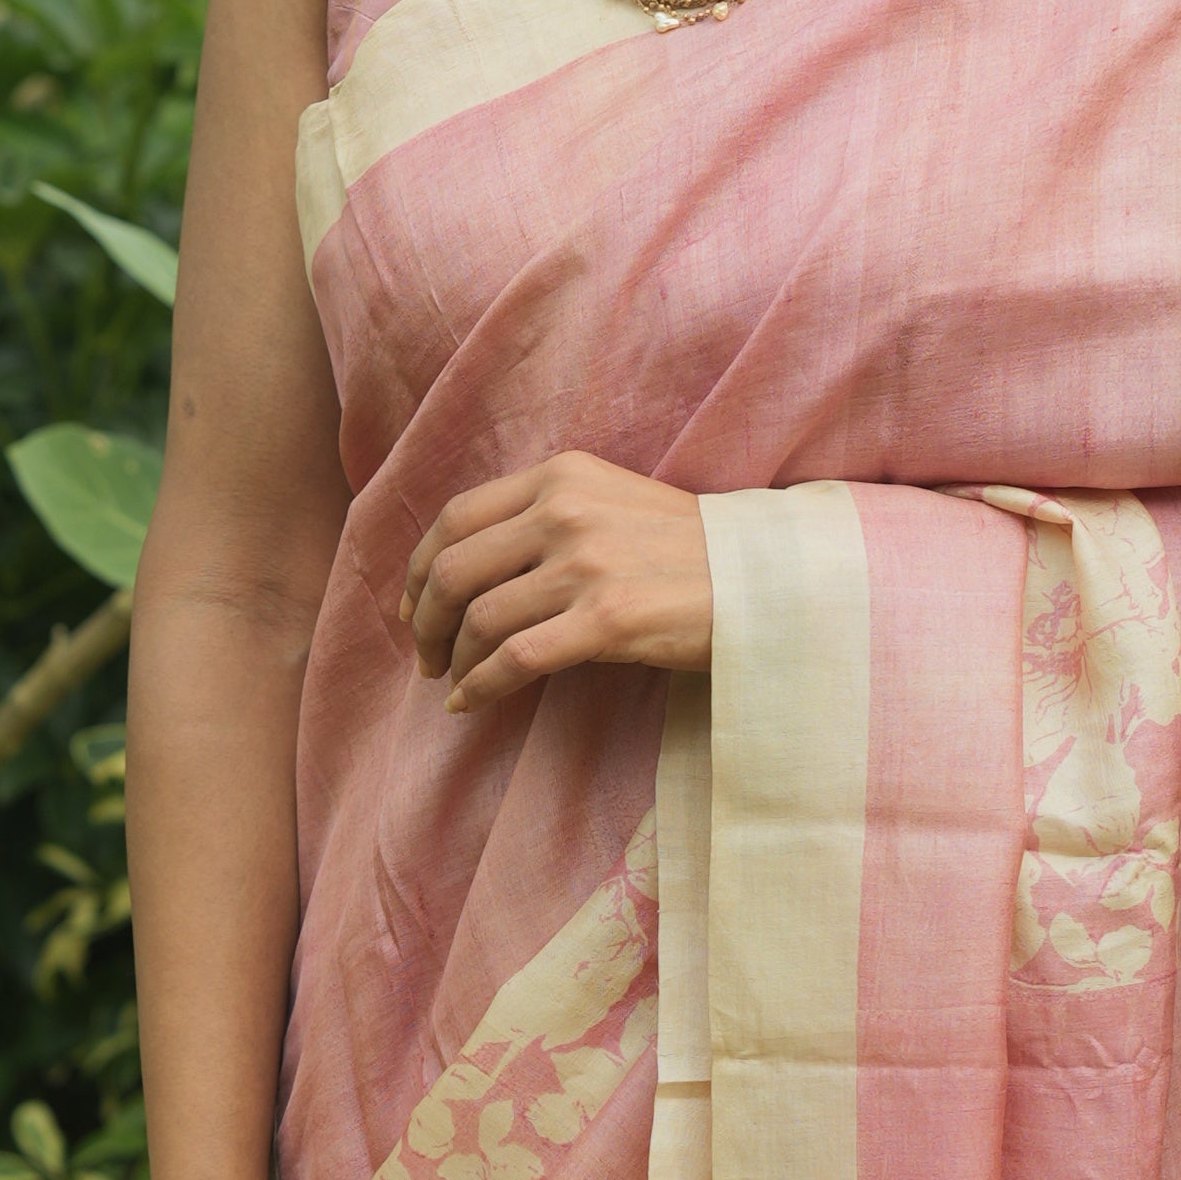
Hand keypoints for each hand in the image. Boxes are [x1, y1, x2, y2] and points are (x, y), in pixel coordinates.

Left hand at [400, 452, 712, 711]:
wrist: (768, 581)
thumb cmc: (688, 553)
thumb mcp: (611, 503)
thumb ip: (546, 517)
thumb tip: (467, 569)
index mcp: (562, 475)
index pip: (456, 517)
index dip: (418, 568)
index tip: (412, 607)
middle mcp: (566, 510)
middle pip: (453, 568)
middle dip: (424, 621)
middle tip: (424, 656)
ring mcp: (587, 563)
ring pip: (478, 617)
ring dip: (452, 660)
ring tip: (452, 682)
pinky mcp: (608, 618)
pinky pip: (515, 659)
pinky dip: (480, 687)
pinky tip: (471, 703)